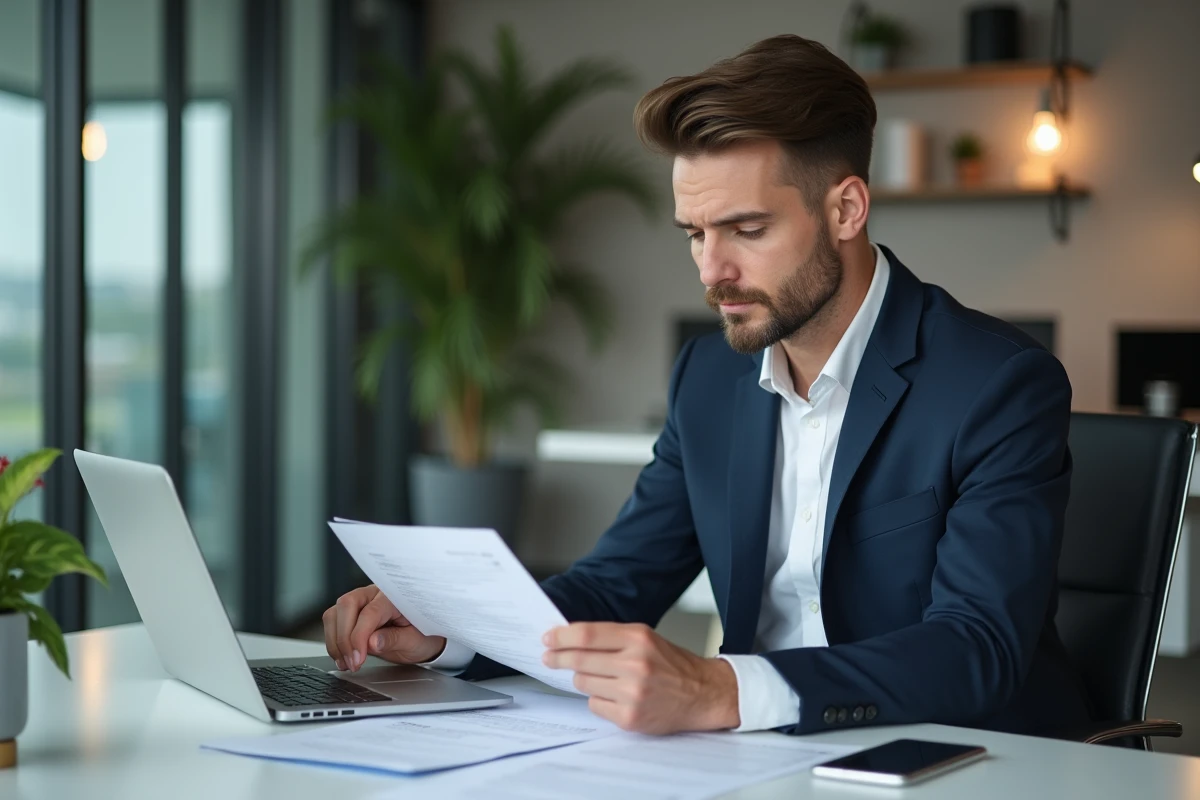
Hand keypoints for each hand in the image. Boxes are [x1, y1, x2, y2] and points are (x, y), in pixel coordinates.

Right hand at [322, 585, 445, 670]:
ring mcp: (360, 601)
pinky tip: (343, 658)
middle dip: (344, 638)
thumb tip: (371, 642)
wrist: (423, 638)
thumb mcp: (414, 641)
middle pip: (346, 605)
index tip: (358, 659)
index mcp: (394, 597)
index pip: (369, 612)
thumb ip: (394, 639)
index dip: (359, 637)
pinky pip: (332, 622)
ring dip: (335, 642)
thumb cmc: (422, 636)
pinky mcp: (350, 614)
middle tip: (353, 663)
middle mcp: (374, 594)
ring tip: (347, 663)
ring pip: (334, 613)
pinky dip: (333, 642)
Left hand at [542, 622, 739, 733]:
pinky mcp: (629, 717)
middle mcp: (635, 664)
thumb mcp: (646, 639)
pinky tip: (615, 696)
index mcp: (638, 638)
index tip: (548, 638)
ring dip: (583, 680)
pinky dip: (598, 699)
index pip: (587, 635)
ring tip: (601, 678)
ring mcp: (632, 693)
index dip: (562, 636)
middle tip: (549, 657)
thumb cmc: (672, 665)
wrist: (702, 694)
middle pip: (579, 660)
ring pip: (583, 684)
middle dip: (559, 658)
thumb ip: (612, 638)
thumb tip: (571, 639)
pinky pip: (594, 705)